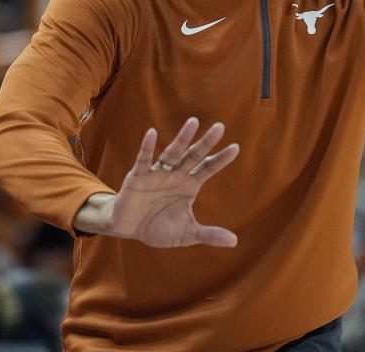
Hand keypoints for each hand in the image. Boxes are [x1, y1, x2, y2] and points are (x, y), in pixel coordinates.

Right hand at [97, 118, 239, 247]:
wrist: (129, 229)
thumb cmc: (159, 228)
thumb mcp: (186, 234)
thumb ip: (208, 235)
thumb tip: (234, 242)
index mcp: (189, 186)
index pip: (208, 169)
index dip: (221, 159)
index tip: (235, 147)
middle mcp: (176, 175)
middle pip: (194, 156)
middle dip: (206, 143)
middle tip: (220, 127)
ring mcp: (158, 174)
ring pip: (172, 153)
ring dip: (182, 139)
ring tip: (193, 122)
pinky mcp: (139, 177)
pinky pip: (144, 160)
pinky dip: (148, 147)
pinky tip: (152, 133)